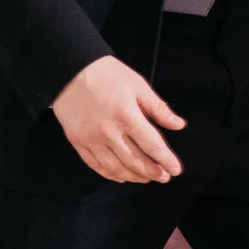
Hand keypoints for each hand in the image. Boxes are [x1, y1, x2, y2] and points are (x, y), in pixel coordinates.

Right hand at [51, 56, 185, 183]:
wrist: (69, 70)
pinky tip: (122, 177)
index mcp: (127, 116)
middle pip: (135, 160)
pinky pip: (97, 166)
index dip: (166, 160)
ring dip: (134, 176)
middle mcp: (110, 133)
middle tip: (164, 177)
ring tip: (146, 178)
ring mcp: (92, 140)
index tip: (176, 170)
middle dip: (153, 172)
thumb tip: (179, 125)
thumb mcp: (137, 84)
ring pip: (116, 168)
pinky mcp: (78, 143)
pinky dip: (111, 175)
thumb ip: (158, 108)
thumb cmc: (107, 74)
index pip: (152, 145)